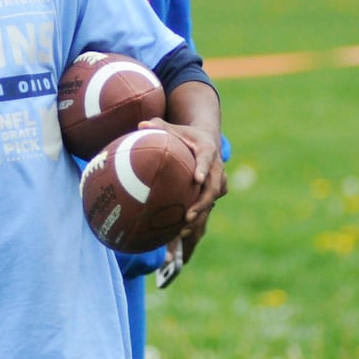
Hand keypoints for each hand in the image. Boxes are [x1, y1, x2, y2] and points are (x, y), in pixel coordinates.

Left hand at [138, 117, 225, 236]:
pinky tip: (181, 233)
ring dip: (201, 215)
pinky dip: (199, 218)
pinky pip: (210, 205)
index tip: (197, 179)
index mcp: (207, 149)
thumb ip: (159, 126)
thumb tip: (140, 125)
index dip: (203, 169)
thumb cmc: (186, 134)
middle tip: (188, 216)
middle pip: (214, 187)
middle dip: (203, 203)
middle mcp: (217, 166)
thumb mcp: (174, 128)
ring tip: (183, 231)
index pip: (206, 159)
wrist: (207, 140)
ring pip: (213, 200)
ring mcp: (219, 179)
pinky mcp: (216, 190)